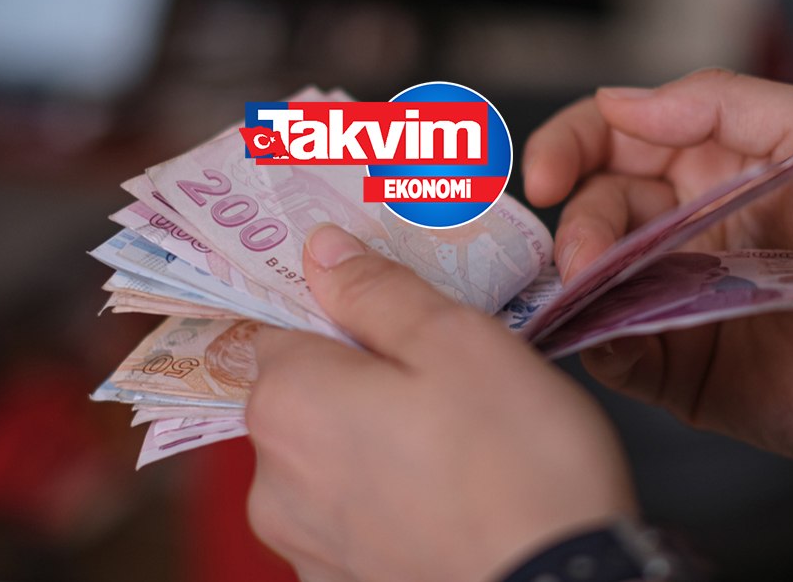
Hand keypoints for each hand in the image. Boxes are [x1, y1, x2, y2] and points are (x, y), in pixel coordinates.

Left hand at [247, 224, 634, 581]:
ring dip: (374, 436)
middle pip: (304, 391)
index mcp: (289, 402)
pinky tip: (447, 494)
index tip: (396, 309)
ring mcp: (304, 541)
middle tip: (443, 373)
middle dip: (362, 372)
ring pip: (328, 455)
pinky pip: (351, 514)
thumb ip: (377, 291)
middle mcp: (273, 479)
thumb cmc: (519, 465)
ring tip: (456, 438)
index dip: (342, 308)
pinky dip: (386, 496)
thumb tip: (322, 252)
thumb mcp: (457, 342)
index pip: (284, 322)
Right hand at [523, 68, 792, 482]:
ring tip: (583, 293)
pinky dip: (596, 344)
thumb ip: (723, 100)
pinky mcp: (676, 366)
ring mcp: (672, 299)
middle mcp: (679, 231)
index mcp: (707, 168)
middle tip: (582, 257)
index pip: (610, 141)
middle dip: (574, 229)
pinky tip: (607, 339)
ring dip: (572, 287)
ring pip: (588, 284)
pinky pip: (612, 353)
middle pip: (590, 214)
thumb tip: (622, 101)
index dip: (566, 148)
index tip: (543, 174)